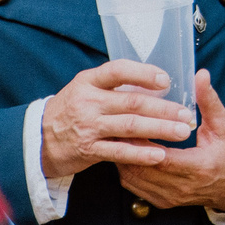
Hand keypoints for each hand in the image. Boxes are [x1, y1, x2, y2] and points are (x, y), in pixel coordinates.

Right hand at [41, 60, 197, 179]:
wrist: (38, 140)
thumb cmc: (71, 110)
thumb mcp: (86, 89)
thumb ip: (114, 86)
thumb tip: (156, 83)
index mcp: (88, 81)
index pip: (118, 70)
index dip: (144, 73)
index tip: (166, 80)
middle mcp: (88, 102)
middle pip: (132, 102)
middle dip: (164, 108)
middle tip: (186, 114)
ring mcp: (88, 126)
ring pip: (130, 126)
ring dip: (160, 129)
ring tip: (181, 132)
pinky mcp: (88, 149)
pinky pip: (119, 151)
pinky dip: (141, 153)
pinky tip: (160, 154)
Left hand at [118, 71, 224, 214]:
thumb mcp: (224, 125)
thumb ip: (209, 101)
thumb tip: (200, 75)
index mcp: (199, 167)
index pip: (162, 157)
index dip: (143, 141)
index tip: (129, 122)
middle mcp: (182, 187)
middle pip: (142, 169)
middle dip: (126, 147)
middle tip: (114, 125)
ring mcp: (170, 197)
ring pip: (133, 179)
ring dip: (123, 158)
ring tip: (116, 136)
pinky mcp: (162, 201)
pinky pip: (135, 187)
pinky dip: (126, 169)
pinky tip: (124, 152)